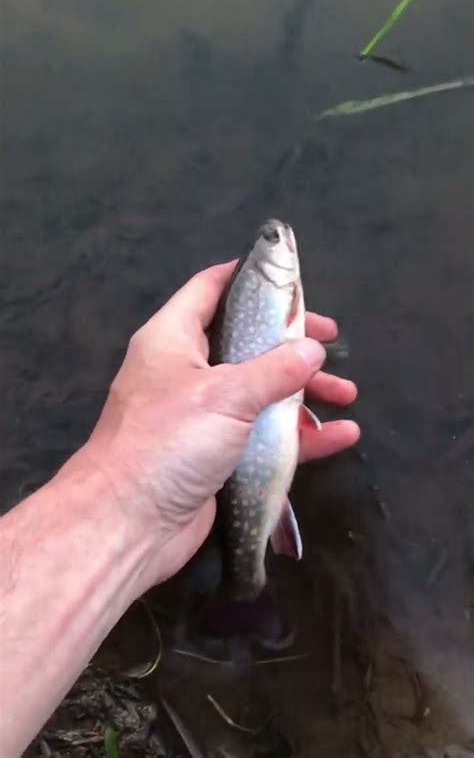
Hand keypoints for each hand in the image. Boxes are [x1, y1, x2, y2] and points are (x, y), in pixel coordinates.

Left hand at [87, 261, 358, 592]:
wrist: (128, 524)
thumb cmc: (169, 441)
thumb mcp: (226, 394)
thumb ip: (275, 369)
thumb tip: (313, 350)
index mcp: (173, 339)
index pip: (209, 288)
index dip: (247, 277)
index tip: (290, 278)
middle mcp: (186, 371)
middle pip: (245, 342)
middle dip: (290, 342)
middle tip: (331, 340)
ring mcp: (201, 415)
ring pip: (260, 391)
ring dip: (303, 391)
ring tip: (346, 394)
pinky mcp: (215, 455)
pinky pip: (264, 435)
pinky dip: (300, 434)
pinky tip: (341, 436)